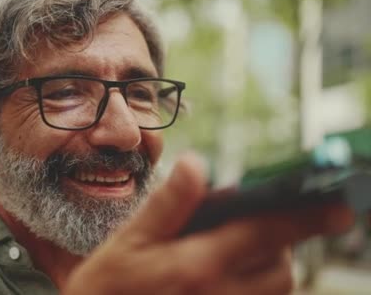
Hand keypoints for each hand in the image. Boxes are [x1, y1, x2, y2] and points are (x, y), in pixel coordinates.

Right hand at [63, 153, 354, 294]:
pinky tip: (229, 273)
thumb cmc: (109, 285)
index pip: (264, 234)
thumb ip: (167, 204)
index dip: (305, 218)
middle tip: (256, 223)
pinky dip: (257, 286)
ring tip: (238, 248)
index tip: (338, 208)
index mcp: (197, 265)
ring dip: (269, 265)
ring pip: (274, 290)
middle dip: (280, 242)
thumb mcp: (129, 240)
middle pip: (280, 268)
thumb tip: (196, 165)